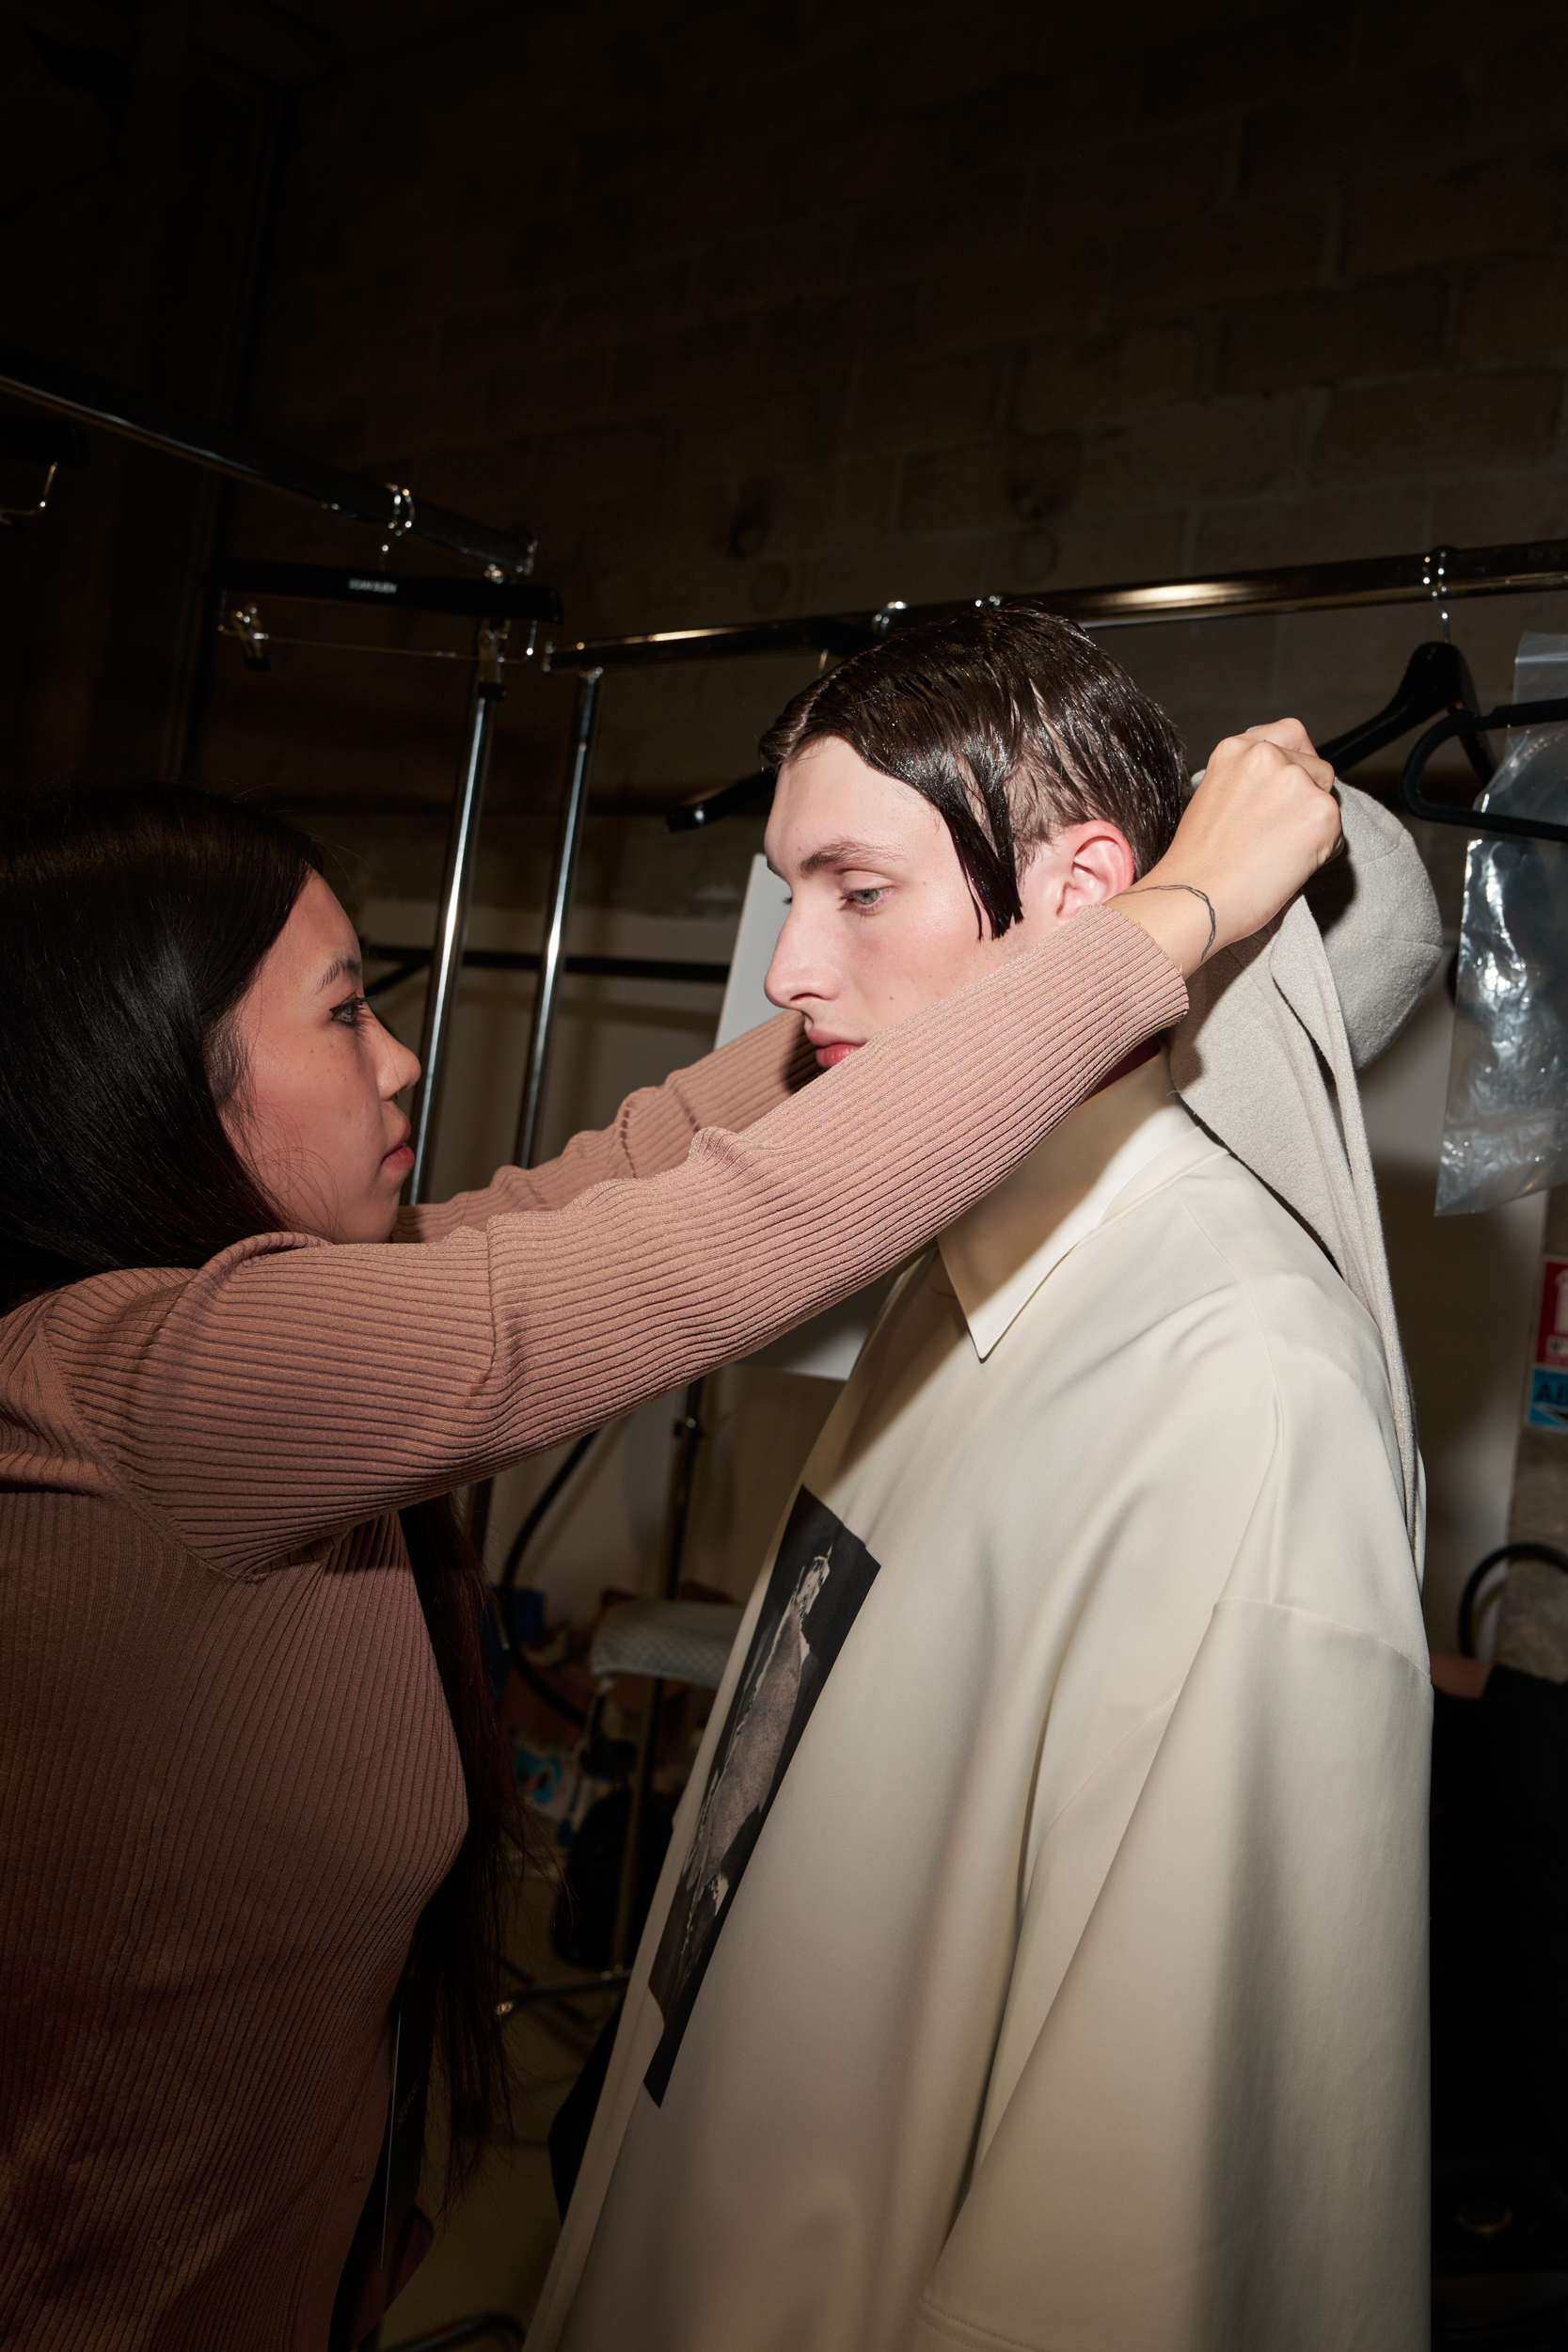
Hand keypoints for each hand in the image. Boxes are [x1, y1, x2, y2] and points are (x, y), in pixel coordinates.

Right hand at [1109, 718, 1341, 976]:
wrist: (1195, 899)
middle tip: (1278, 834)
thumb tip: (1277, 792)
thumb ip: (1247, 783)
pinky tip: (1287, 866)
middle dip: (1307, 797)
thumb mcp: (1212, 800)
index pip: (1290, 733)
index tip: (1294, 782)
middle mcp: (1267, 756)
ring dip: (1312, 826)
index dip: (1298, 758)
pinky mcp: (1321, 812)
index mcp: (1235, 750)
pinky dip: (1320, 852)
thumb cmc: (1196, 865)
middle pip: (1315, 767)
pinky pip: (1336, 832)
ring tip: (1276, 854)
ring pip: (1327, 799)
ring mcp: (1296, 782)